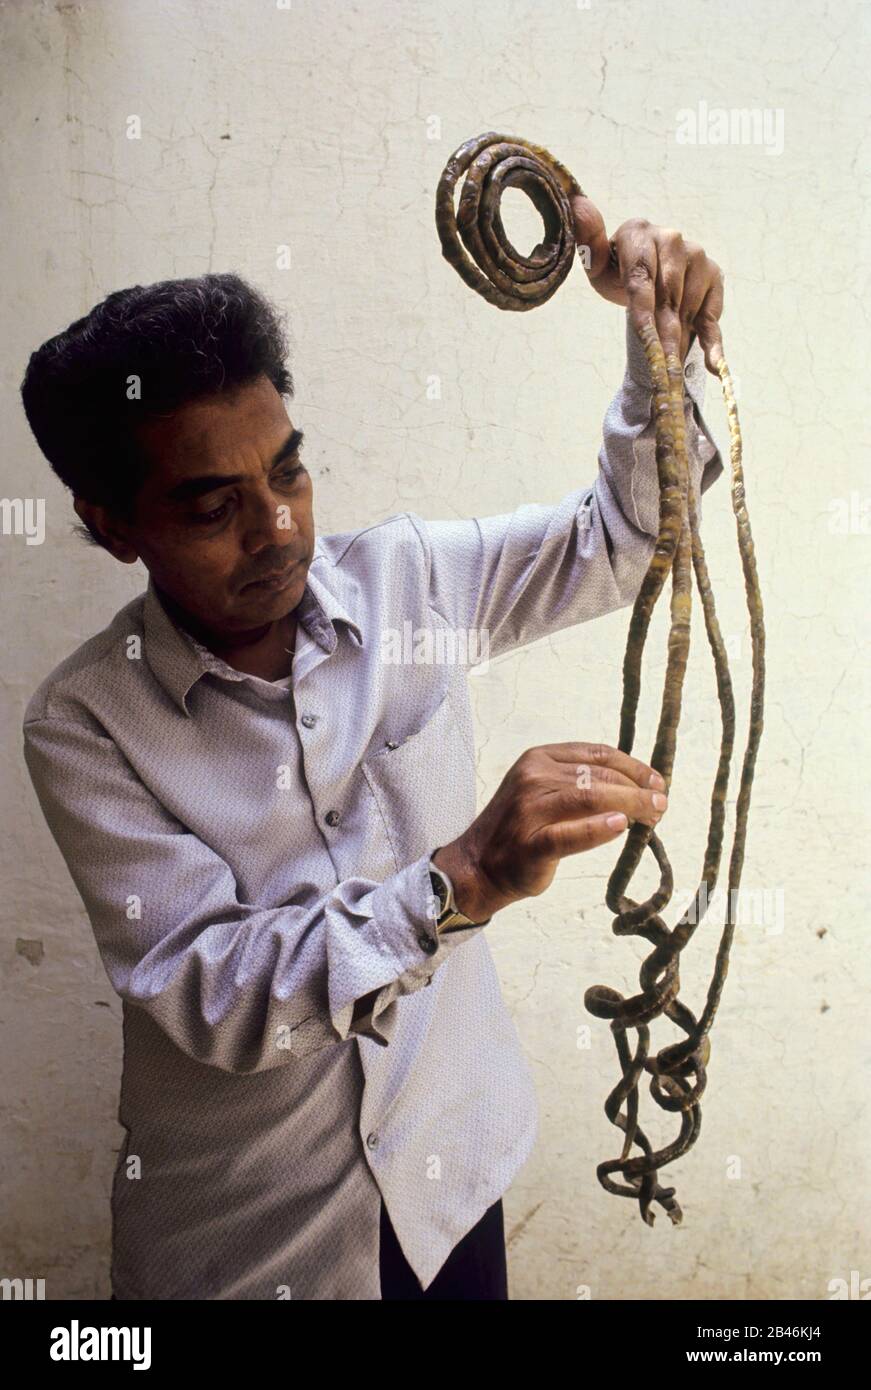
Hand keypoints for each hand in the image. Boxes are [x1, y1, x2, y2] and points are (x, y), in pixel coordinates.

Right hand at [432, 742, 668, 922]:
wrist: (478, 866)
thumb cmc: (520, 829)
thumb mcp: (543, 791)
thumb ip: (579, 783)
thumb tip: (637, 786)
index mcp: (539, 758)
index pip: (597, 754)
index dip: (633, 766)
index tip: (656, 781)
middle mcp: (533, 777)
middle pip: (599, 775)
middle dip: (637, 788)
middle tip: (661, 803)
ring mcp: (530, 809)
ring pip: (591, 797)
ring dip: (630, 804)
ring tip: (654, 814)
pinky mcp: (532, 843)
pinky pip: (573, 834)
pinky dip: (600, 829)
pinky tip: (622, 826)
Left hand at [570, 196, 724, 373]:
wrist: (647, 271)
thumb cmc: (617, 273)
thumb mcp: (597, 265)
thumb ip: (589, 244)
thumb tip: (578, 206)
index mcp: (639, 233)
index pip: (641, 278)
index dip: (644, 314)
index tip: (647, 342)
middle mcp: (672, 239)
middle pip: (667, 299)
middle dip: (664, 338)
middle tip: (660, 374)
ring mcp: (697, 256)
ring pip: (687, 309)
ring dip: (679, 342)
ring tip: (667, 370)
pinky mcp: (714, 275)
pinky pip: (712, 315)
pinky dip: (714, 344)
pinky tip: (716, 368)